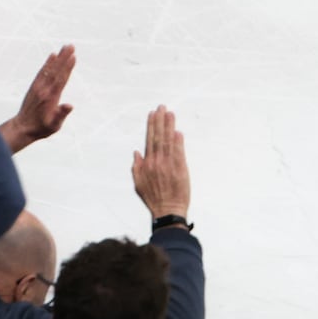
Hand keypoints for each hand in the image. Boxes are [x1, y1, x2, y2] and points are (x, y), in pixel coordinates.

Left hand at [0, 45, 74, 152]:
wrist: (23, 128)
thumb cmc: (41, 128)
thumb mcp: (54, 125)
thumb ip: (61, 115)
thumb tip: (70, 105)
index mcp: (50, 97)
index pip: (61, 79)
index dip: (67, 67)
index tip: (73, 56)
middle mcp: (44, 89)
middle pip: (56, 70)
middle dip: (64, 58)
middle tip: (71, 46)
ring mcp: (38, 87)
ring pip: (49, 69)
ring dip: (57, 57)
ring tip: (64, 47)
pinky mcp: (34, 86)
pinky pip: (42, 72)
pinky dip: (47, 63)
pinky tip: (52, 55)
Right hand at [131, 105, 189, 220]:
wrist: (167, 211)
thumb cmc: (153, 199)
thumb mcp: (138, 184)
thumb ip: (137, 167)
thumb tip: (136, 152)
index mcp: (147, 164)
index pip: (149, 139)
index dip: (151, 125)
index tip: (152, 114)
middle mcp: (157, 162)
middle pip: (158, 137)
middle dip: (160, 120)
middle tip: (162, 107)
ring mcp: (169, 165)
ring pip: (168, 141)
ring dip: (169, 126)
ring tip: (170, 113)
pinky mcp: (180, 169)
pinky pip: (179, 152)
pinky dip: (178, 142)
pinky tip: (178, 131)